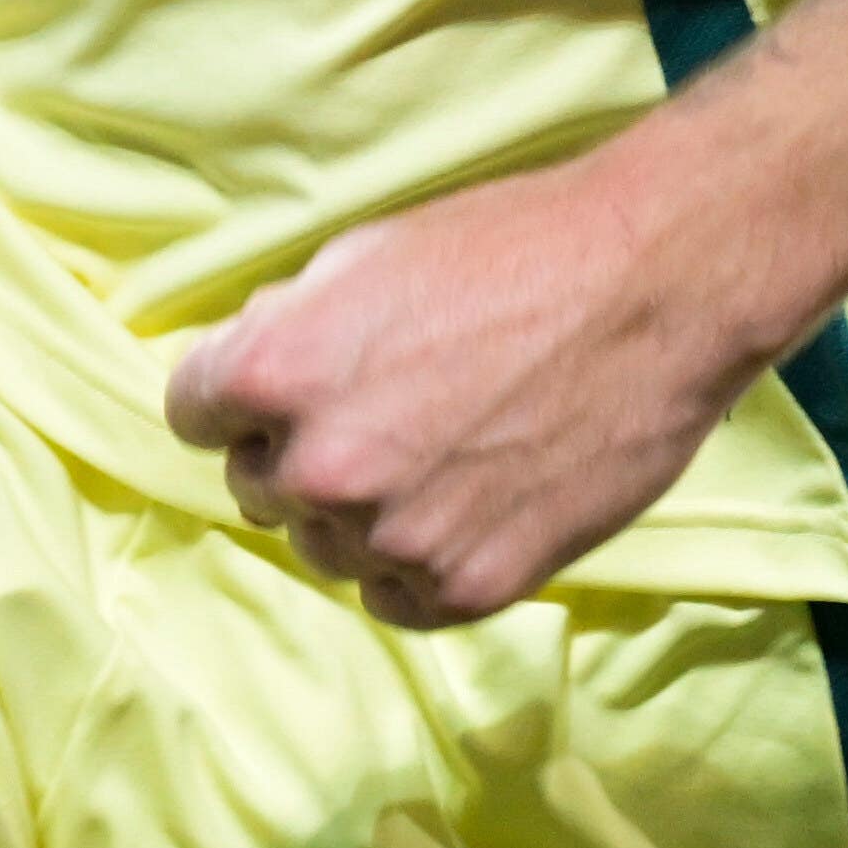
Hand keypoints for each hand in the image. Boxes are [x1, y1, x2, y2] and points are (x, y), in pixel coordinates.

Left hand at [163, 145, 786, 630]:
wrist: (656, 288)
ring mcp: (397, 536)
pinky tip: (465, 499)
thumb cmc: (515, 249)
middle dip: (300, 451)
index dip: (235, 395)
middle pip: (259, 486)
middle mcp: (323, 466)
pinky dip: (418, 560)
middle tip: (383, 408)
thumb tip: (245, 382)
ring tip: (439, 450)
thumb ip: (288, 329)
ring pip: (327, 548)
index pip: (191, 413)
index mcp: (277, 371)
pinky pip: (397, 598)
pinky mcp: (469, 586)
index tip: (277, 388)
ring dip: (361, 513)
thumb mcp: (365, 256)